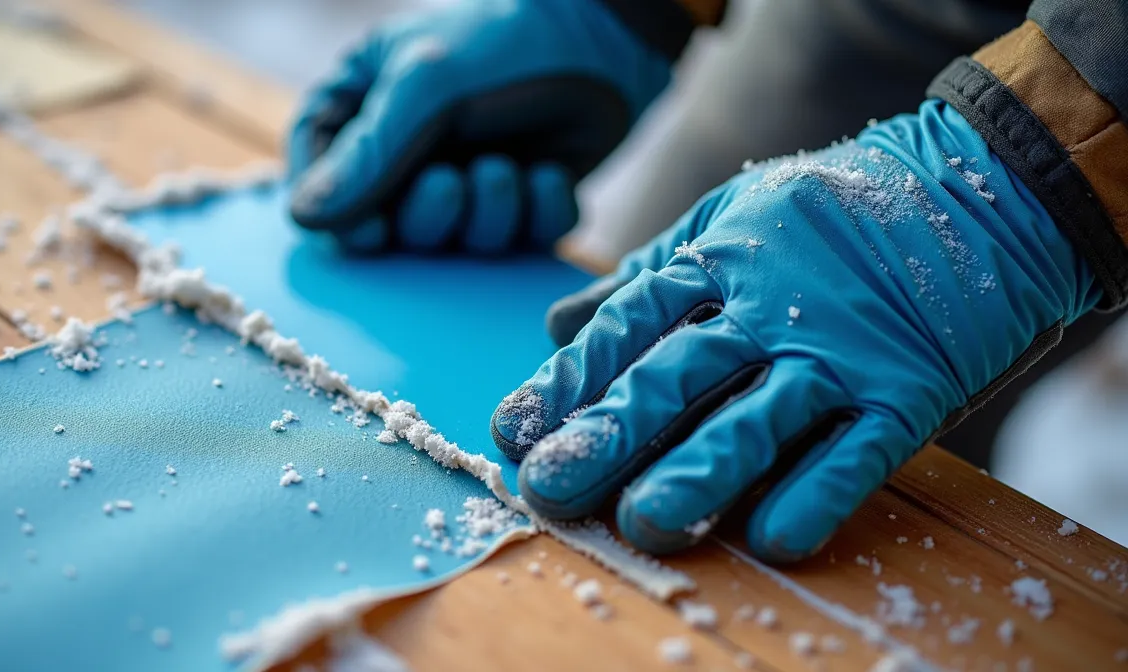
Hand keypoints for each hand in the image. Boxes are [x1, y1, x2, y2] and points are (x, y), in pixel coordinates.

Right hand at [285, 0, 671, 253]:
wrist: (609, 35)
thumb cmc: (504, 43)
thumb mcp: (427, 85)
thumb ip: (369, 153)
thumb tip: (306, 219)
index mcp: (363, 106)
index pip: (314, 174)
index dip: (340, 214)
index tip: (371, 229)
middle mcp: (408, 149)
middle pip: (384, 226)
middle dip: (426, 217)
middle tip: (451, 183)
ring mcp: (465, 178)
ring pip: (455, 242)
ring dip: (485, 216)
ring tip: (508, 169)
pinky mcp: (523, 202)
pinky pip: (519, 242)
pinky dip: (536, 216)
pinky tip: (548, 175)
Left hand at [490, 100, 1098, 560]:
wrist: (979, 194)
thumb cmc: (831, 218)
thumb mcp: (729, 221)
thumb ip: (645, 277)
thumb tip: (557, 324)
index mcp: (718, 259)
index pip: (628, 324)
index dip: (568, 381)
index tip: (513, 431)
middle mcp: (771, 306)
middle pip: (677, 375)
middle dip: (609, 433)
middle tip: (551, 487)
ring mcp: (840, 351)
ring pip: (758, 418)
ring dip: (699, 473)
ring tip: (644, 522)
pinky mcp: (907, 391)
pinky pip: (858, 450)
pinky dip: (818, 492)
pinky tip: (773, 537)